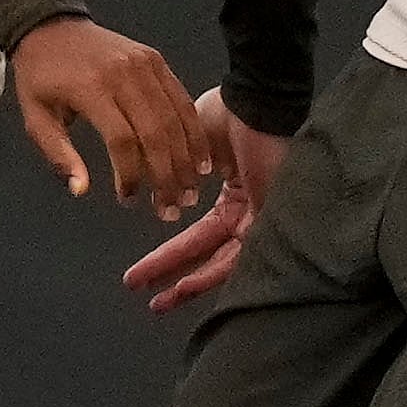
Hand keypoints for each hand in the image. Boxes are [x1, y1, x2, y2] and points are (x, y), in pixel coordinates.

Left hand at [8, 15, 217, 218]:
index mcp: (91, 88)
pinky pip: (181, 100)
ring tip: (190, 190)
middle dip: (167, 175)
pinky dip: (193, 132)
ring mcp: (144, 64)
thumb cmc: (42, 76)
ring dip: (187, 159)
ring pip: (175, 118)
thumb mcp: (35, 117)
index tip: (127, 198)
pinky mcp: (156, 60)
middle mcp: (123, 74)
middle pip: (156, 132)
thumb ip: (58, 154)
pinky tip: (199, 159)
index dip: (130, 174)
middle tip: (170, 207)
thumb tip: (81, 190)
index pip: (121, 139)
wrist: (51, 26)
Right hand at [120, 93, 289, 311]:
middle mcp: (248, 211)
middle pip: (207, 256)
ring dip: (188, 285)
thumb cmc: (231, 113)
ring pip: (223, 265)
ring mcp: (261, 219)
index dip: (167, 256)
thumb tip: (164, 192)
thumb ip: (178, 170)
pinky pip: (239, 259)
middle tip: (144, 296)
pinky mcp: (268, 221)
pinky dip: (210, 274)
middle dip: (172, 277)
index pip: (198, 236)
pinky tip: (184, 286)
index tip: (138, 273)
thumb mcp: (192, 143)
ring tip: (158, 303)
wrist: (256, 103)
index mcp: (234, 195)